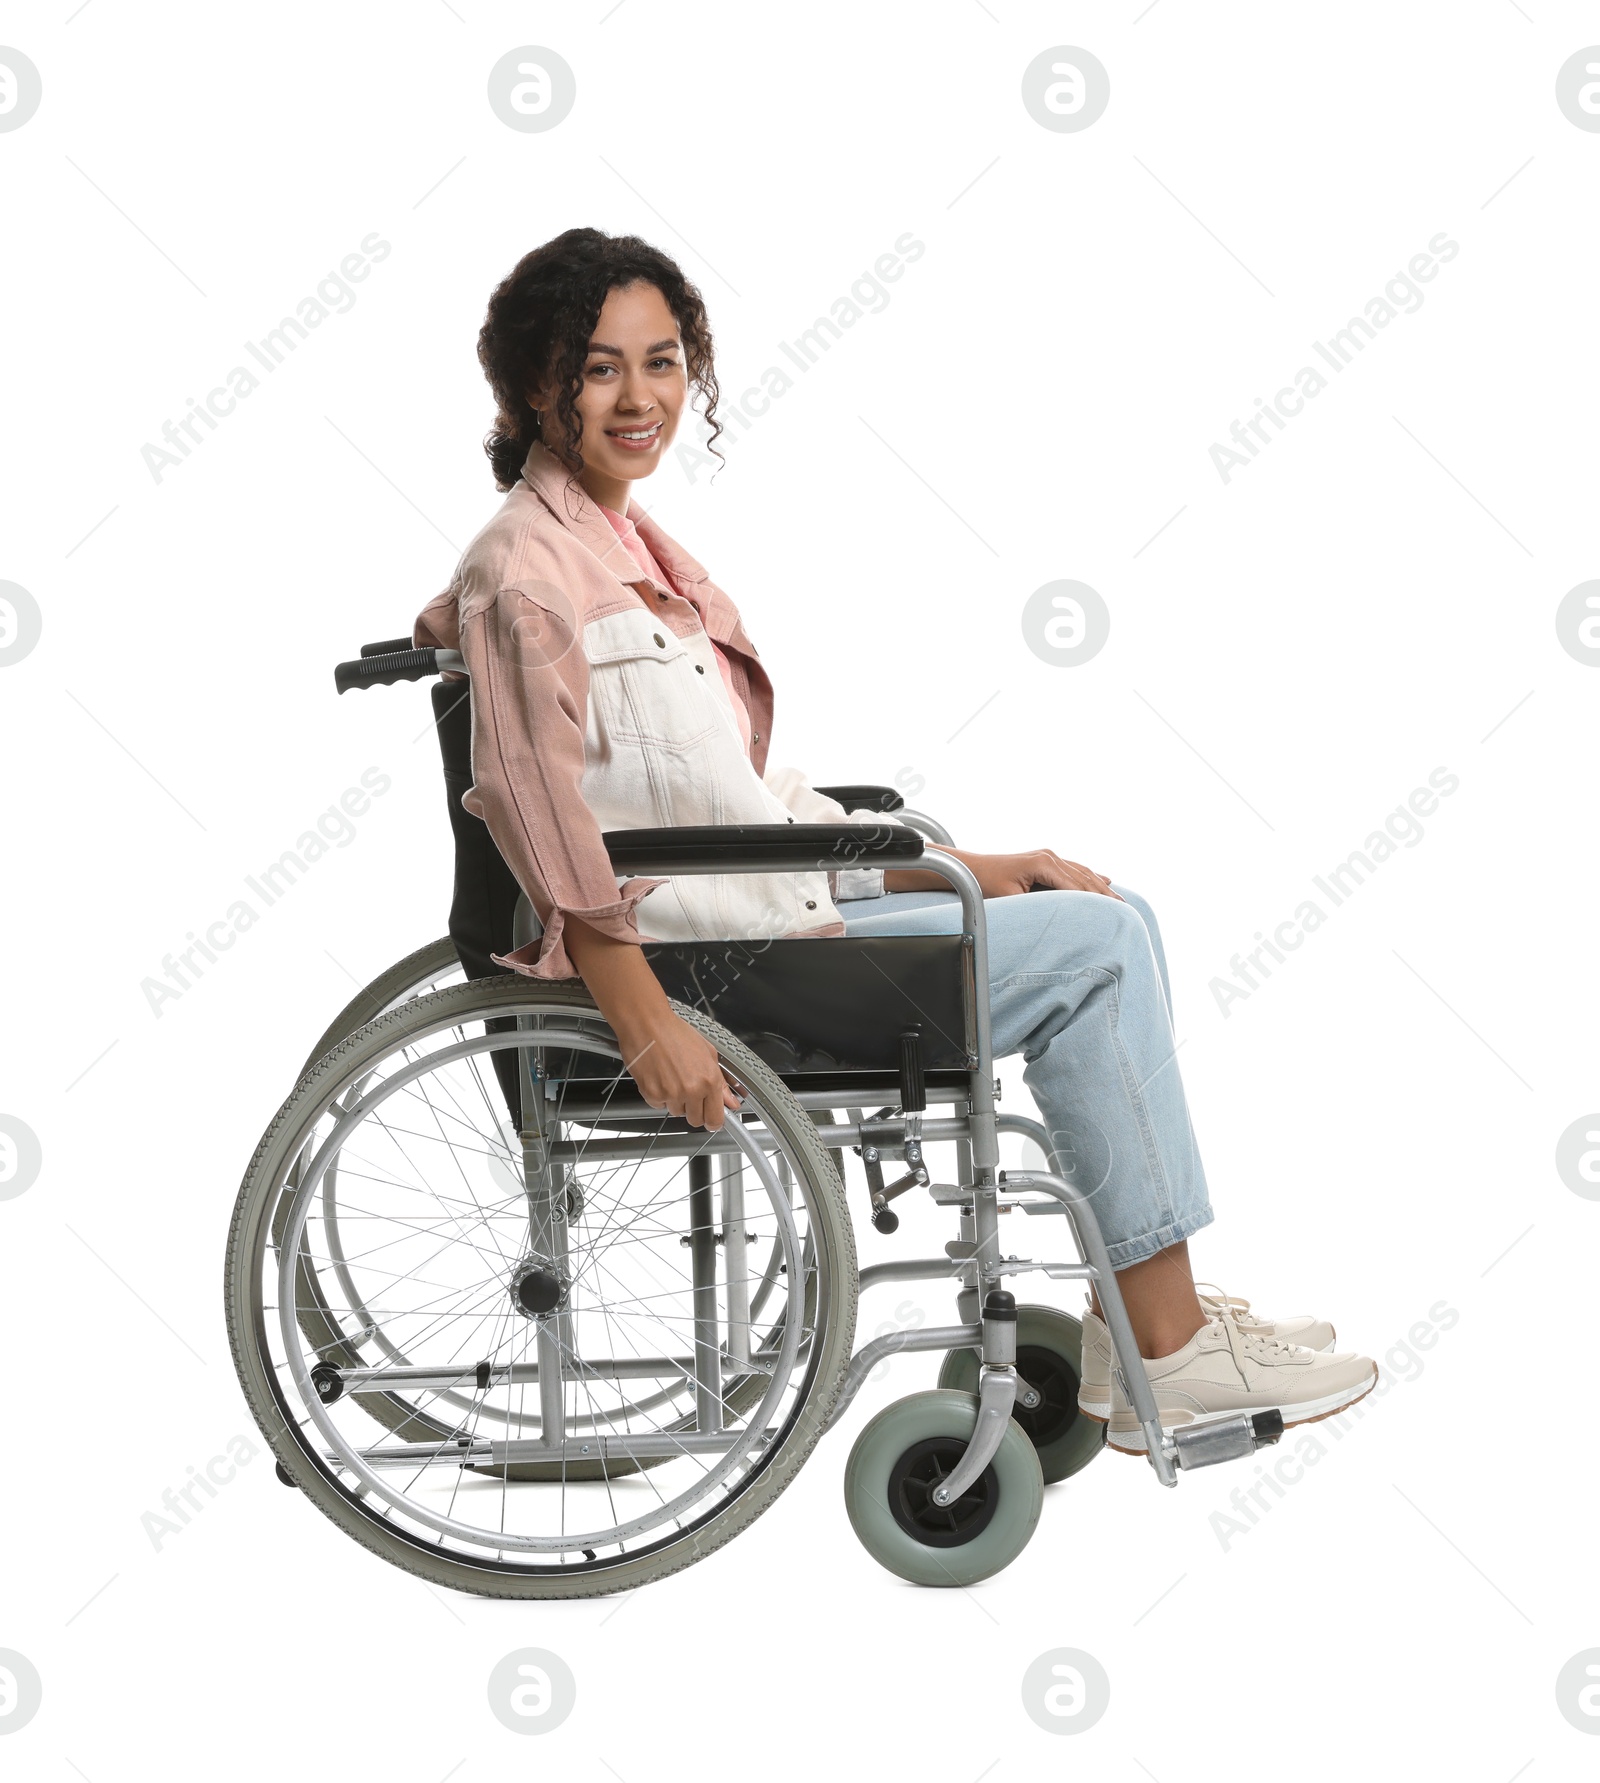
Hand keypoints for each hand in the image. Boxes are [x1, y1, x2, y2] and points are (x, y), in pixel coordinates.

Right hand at [611, 1008, 744, 1130]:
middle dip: (693, 1109)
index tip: (710, 1118)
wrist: (647, 1024)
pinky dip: (658, 1095)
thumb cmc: (675, 1033)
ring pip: (676, 1112)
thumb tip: (731, 1102)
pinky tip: (659, 1076)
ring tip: (671, 1076)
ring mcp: (670, 1094)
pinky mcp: (651, 1094)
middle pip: (695, 1120)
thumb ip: (721, 1082)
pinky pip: (658, 1105)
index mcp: (709, 1080)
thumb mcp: (707, 1053)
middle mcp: (691, 1090)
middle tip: (688, 1089)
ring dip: (675, 1100)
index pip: (715, 1119)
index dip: (713, 1120)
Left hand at [960, 848, 1123, 900]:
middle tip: (1126, 912)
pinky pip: (1075, 869)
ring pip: (1083, 873)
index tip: (1111, 916)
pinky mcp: (1046, 860)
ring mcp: (1049, 856)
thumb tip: (1058, 916)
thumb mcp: (1011, 900)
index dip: (1093, 902)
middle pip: (1084, 878)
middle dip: (1105, 896)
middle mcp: (1050, 856)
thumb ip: (1036, 906)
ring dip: (1102, 887)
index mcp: (1044, 863)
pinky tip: (1105, 881)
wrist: (972, 869)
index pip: (1076, 886)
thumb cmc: (987, 886)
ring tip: (1120, 902)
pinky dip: (1091, 877)